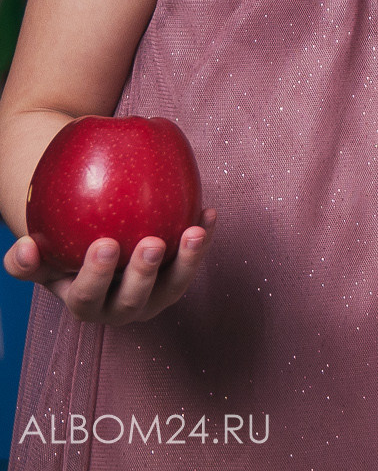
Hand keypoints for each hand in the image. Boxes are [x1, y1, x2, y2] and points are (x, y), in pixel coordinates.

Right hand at [5, 209, 215, 325]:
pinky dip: (203, 240)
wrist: (98, 253)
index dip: (96, 276)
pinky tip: (207, 214)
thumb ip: (27, 260)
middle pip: (134, 299)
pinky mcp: (177, 281)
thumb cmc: (64, 256)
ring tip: (194, 231)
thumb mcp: (43, 261)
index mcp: (86, 304)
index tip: (104, 244)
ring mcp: (154, 298)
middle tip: (152, 243)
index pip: (87, 297)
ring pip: (174, 286)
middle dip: (143, 273)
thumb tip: (25, 246)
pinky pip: (193, 262)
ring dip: (188, 260)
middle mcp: (121, 308)